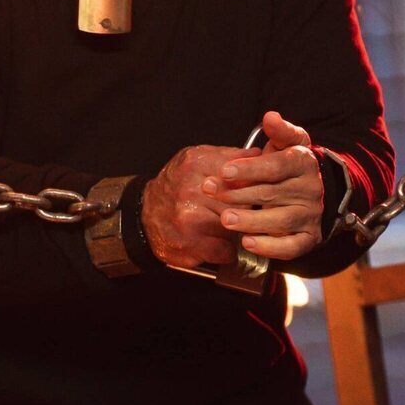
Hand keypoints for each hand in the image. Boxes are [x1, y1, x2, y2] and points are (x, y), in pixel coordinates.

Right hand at [142, 145, 250, 268]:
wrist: (143, 214)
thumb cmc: (176, 186)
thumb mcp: (198, 160)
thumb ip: (229, 156)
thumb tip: (260, 154)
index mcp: (197, 164)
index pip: (243, 173)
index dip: (256, 183)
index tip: (261, 188)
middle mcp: (191, 189)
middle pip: (243, 201)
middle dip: (249, 207)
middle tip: (246, 209)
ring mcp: (190, 218)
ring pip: (236, 225)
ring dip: (239, 228)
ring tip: (230, 224)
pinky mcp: (191, 244)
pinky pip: (227, 250)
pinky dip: (228, 249)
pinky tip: (219, 241)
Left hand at [205, 111, 324, 260]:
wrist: (317, 190)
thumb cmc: (291, 164)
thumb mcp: (288, 143)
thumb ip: (279, 131)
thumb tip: (270, 117)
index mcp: (304, 163)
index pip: (276, 166)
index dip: (250, 169)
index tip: (225, 171)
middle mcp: (311, 190)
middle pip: (272, 193)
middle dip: (238, 194)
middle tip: (210, 192)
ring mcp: (310, 216)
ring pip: (280, 221)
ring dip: (251, 221)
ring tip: (225, 219)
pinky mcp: (308, 238)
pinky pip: (291, 246)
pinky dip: (270, 247)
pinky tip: (247, 242)